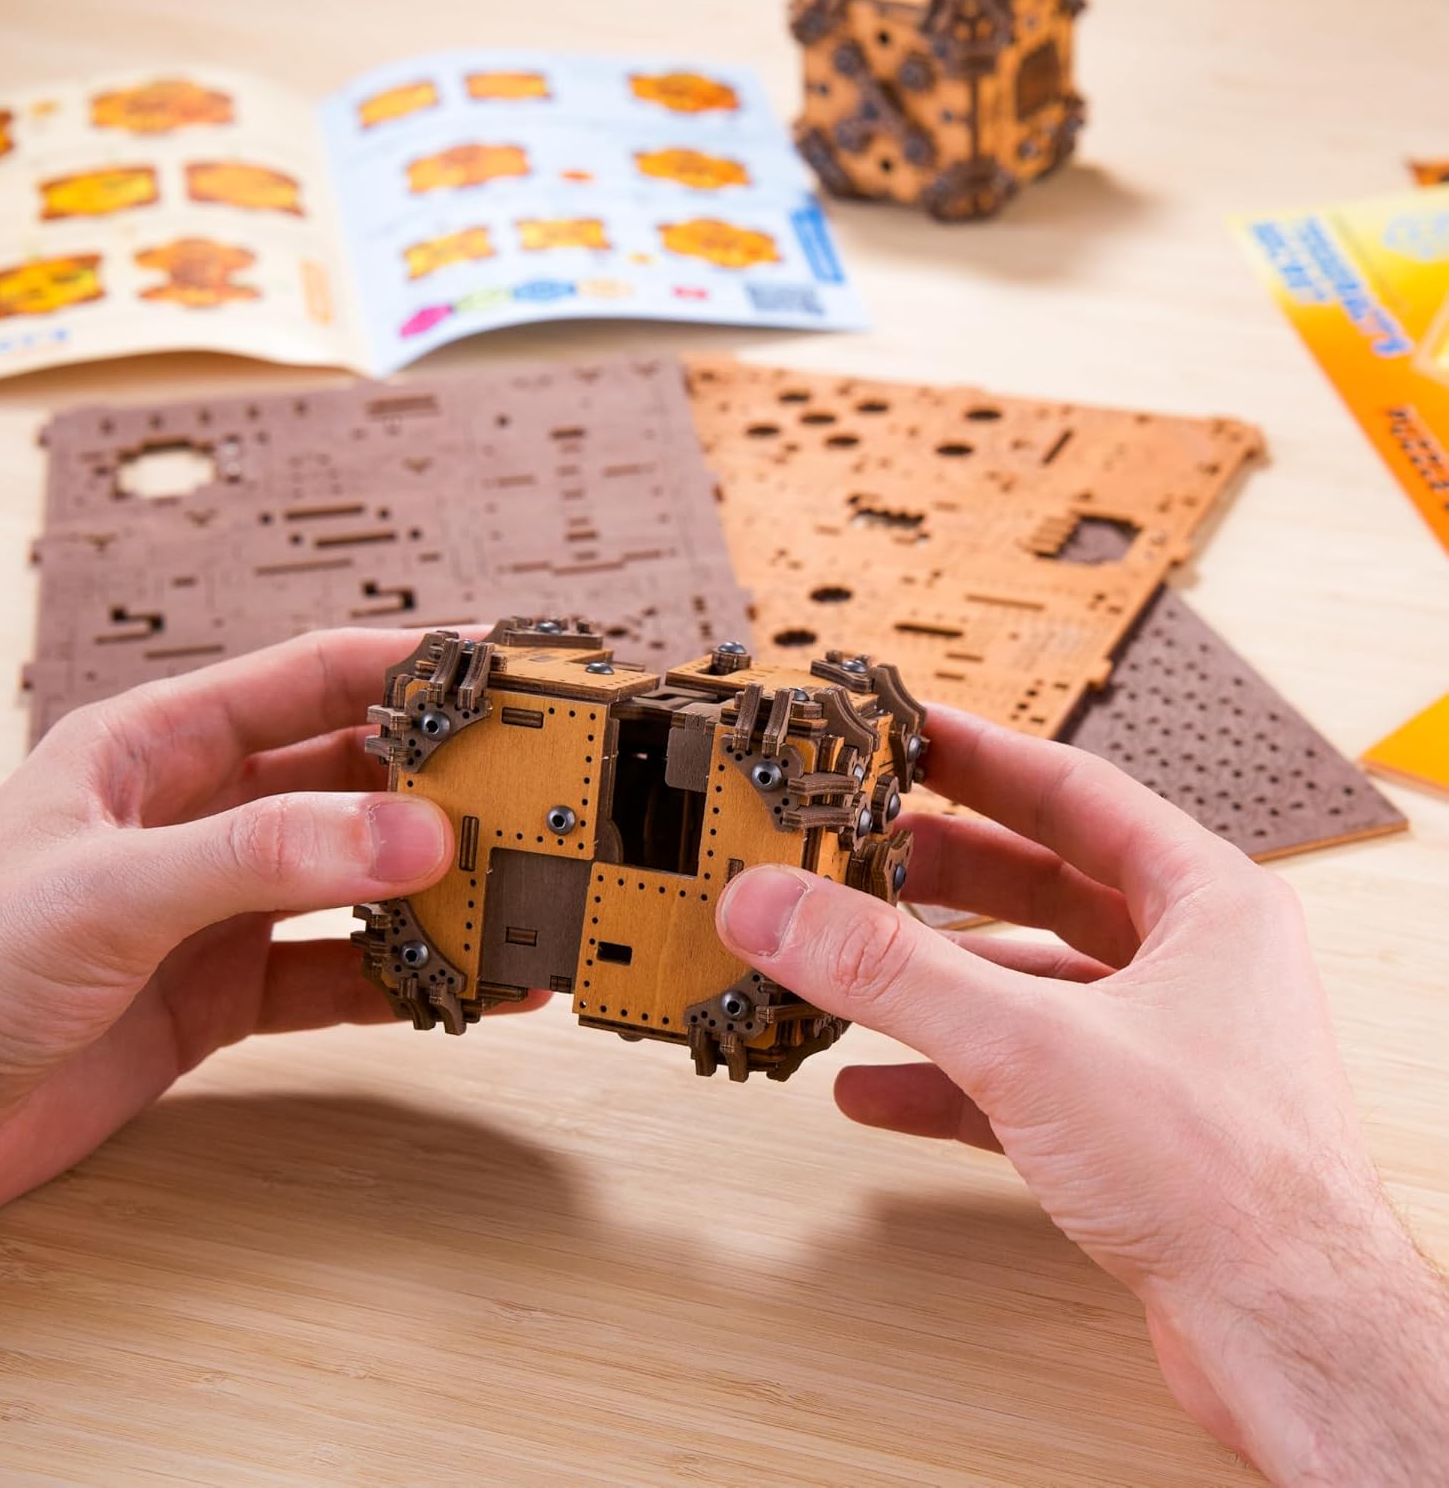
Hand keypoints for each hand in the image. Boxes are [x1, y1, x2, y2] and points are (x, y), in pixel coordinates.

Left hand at [0, 629, 541, 1226]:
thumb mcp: (109, 891)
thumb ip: (262, 854)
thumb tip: (411, 832)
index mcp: (155, 747)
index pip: (309, 678)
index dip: (410, 664)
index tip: (501, 666)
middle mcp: (197, 818)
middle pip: (350, 776)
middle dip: (441, 782)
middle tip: (533, 792)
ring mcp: (215, 908)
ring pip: (355, 877)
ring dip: (433, 886)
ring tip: (514, 894)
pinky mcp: (222, 993)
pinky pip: (338, 973)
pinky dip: (406, 978)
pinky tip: (464, 984)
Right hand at [717, 705, 1448, 1485]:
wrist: (1287, 1338)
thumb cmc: (1234, 1185)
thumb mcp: (1030, 1046)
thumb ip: (890, 973)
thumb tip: (785, 908)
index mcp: (1206, 904)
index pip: (1074, 792)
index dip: (981, 757)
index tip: (910, 734)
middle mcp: (1190, 967)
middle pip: (1041, 885)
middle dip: (940, 870)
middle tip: (861, 846)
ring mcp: (1159, 1048)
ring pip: (1025, 984)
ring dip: (933, 977)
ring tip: (853, 959)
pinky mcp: (1128, 1126)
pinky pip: (1016, 1074)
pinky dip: (943, 1074)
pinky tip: (876, 1085)